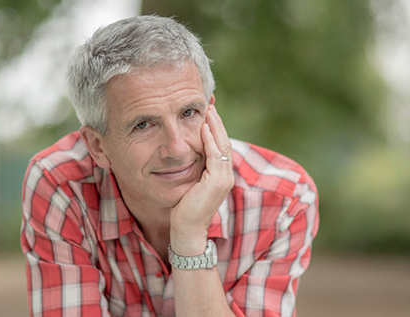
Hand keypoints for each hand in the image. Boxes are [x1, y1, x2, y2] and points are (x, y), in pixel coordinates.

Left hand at [170, 105, 233, 254]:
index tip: (207, 112)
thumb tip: (184, 152)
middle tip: (209, 104)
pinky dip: (210, 140)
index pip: (220, 146)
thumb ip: (192, 168)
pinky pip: (215, 155)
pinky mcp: (217, 182)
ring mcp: (224, 179)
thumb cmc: (183, 209)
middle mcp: (226, 175)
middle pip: (224, 141)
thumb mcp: (189, 183)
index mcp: (220, 175)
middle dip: (217, 122)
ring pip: (222, 145)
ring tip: (208, 110)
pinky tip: (204, 127)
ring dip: (215, 126)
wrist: (185, 230)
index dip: (215, 128)